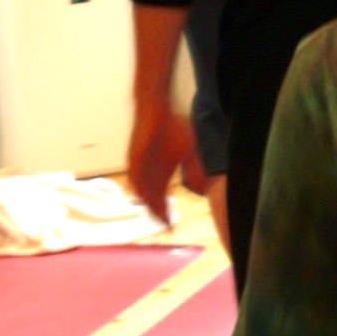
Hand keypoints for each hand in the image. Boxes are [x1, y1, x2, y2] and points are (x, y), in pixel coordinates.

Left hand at [128, 96, 202, 229]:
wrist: (156, 110)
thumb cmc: (174, 127)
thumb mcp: (190, 151)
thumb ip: (194, 169)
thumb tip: (203, 188)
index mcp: (161, 173)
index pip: (162, 197)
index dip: (166, 211)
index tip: (171, 224)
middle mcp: (148, 173)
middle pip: (151, 199)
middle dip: (158, 213)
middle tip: (165, 226)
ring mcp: (140, 167)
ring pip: (142, 191)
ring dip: (149, 204)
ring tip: (157, 216)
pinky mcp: (134, 159)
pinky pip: (135, 177)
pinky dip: (140, 189)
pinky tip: (145, 199)